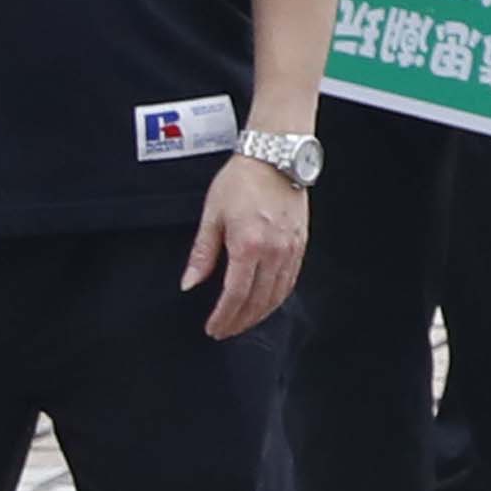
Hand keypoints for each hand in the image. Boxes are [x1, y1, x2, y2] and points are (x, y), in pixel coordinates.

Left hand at [183, 150, 310, 340]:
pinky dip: (277, 298)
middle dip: (240, 321)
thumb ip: (201, 254)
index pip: (235, 294)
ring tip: (243, 322)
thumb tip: (189, 283)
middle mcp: (273, 251)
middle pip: (257, 300)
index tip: (213, 328)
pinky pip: (290, 280)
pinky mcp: (301, 245)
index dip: (223, 316)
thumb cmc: (241, 181)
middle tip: (225, 331)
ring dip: (259, 314)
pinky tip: (266, 303)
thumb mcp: (211, 215)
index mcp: (248, 245)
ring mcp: (290, 249)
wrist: (275, 158)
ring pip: (277, 295)